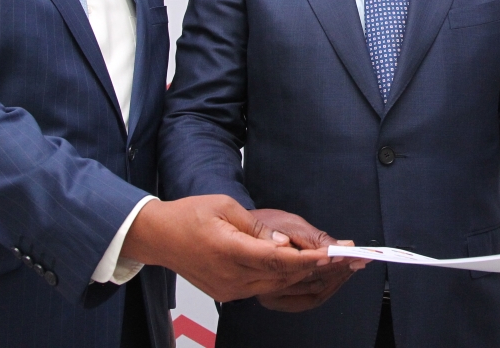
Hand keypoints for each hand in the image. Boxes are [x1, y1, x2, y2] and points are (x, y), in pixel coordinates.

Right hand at [121, 195, 326, 302]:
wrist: (160, 237)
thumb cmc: (189, 215)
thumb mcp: (224, 207)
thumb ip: (256, 227)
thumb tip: (282, 242)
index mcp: (229, 250)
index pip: (276, 258)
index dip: (305, 258)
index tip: (328, 255)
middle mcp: (230, 276)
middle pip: (279, 275)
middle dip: (311, 267)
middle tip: (339, 259)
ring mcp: (228, 289)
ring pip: (273, 285)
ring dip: (299, 274)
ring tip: (326, 263)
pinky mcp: (227, 293)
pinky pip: (261, 288)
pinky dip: (281, 278)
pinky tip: (298, 268)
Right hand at [250, 209, 366, 312]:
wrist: (239, 234)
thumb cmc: (263, 223)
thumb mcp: (289, 223)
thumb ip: (317, 239)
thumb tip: (345, 246)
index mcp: (262, 261)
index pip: (303, 264)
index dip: (331, 260)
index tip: (351, 254)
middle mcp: (263, 285)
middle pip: (310, 282)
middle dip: (339, 269)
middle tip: (360, 258)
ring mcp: (268, 296)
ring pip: (311, 294)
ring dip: (336, 280)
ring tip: (354, 265)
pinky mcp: (274, 300)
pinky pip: (305, 301)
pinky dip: (326, 289)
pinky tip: (338, 277)